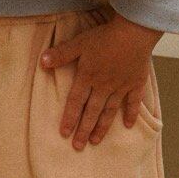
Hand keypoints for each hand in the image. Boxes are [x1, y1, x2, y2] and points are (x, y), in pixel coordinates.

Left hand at [40, 8, 162, 149]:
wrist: (134, 32)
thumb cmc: (105, 36)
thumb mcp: (79, 43)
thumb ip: (61, 54)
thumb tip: (42, 62)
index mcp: (88, 77)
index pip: (75, 102)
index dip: (69, 118)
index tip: (64, 134)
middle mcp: (103, 86)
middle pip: (91, 112)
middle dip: (84, 130)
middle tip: (78, 146)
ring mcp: (121, 87)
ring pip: (110, 111)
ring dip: (102, 127)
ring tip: (96, 141)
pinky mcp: (136, 83)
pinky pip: (133, 103)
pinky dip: (131, 114)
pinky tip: (128, 125)